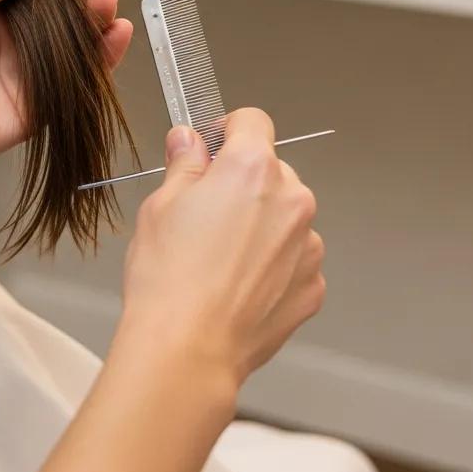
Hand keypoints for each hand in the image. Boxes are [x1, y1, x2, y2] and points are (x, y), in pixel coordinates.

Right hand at [119, 108, 324, 395]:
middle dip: (242, 183)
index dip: (227, 131)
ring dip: (260, 225)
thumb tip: (189, 141)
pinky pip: (293, 259)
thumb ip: (185, 164)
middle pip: (271, 171)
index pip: (253, 121)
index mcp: (252, 168)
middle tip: (204, 213)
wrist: (187, 350)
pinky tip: (235, 284)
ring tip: (218, 258)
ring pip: (284, 217)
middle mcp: (291, 199)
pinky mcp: (312, 285)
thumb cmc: (169, 278)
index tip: (211, 150)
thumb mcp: (161, 204)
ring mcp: (307, 245)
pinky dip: (271, 265)